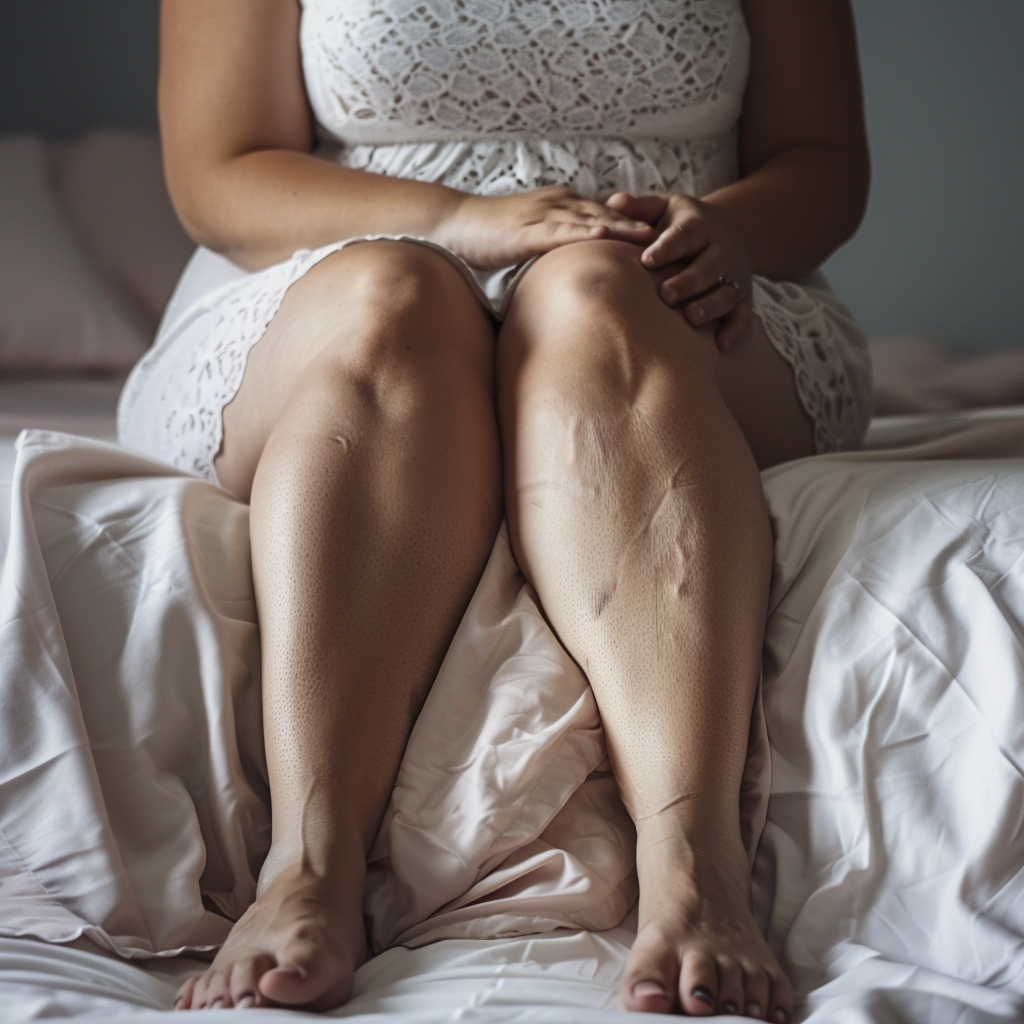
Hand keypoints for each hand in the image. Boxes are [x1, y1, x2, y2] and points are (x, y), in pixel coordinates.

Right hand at [437, 187, 656, 271]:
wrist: (452, 225)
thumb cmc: (489, 238)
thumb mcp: (531, 243)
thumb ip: (557, 252)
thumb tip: (580, 274)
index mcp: (561, 208)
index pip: (606, 216)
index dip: (636, 225)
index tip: (666, 237)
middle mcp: (557, 205)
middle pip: (607, 214)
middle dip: (639, 224)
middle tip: (673, 236)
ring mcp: (542, 214)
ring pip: (589, 218)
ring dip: (621, 227)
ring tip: (652, 237)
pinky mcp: (525, 229)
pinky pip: (558, 229)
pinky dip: (583, 231)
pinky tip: (603, 235)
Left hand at [606, 192, 751, 350]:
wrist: (725, 232)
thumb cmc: (680, 223)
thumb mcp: (664, 208)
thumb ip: (640, 208)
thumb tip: (613, 202)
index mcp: (699, 226)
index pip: (685, 234)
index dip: (668, 247)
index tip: (647, 260)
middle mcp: (721, 250)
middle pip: (709, 266)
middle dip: (689, 280)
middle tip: (665, 294)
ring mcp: (733, 276)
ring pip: (727, 292)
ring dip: (711, 306)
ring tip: (690, 318)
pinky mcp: (742, 298)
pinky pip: (742, 316)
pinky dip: (734, 331)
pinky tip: (720, 346)